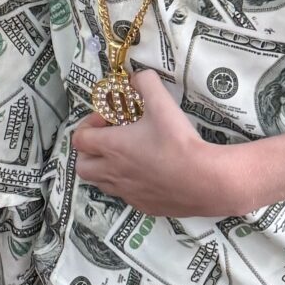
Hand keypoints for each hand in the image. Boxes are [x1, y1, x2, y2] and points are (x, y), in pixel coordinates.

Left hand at [72, 75, 256, 216]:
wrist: (204, 181)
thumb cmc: (178, 141)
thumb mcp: (162, 103)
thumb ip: (146, 83)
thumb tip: (136, 77)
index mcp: (112, 147)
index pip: (79, 139)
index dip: (88, 125)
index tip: (108, 119)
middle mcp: (113, 173)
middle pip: (82, 166)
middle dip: (89, 152)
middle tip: (109, 141)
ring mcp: (127, 192)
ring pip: (101, 184)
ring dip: (105, 170)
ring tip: (126, 158)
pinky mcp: (143, 206)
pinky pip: (125, 196)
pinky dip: (126, 185)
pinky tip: (146, 175)